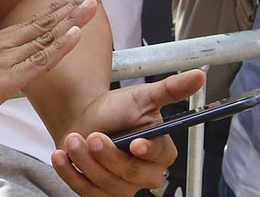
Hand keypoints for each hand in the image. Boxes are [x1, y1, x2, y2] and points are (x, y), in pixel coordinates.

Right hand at [0, 0, 99, 131]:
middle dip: (71, 7)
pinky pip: (40, 60)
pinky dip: (60, 46)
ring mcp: (5, 59)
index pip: (30, 24)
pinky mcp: (6, 78)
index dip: (54, 11)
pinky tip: (76, 34)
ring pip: (46, 35)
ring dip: (73, 19)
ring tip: (93, 3)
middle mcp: (2, 45)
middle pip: (43, 22)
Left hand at [50, 70, 204, 195]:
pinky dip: (70, 173)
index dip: (148, 151)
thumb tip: (199, 75)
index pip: (160, 156)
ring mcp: (122, 187)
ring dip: (85, 161)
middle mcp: (145, 174)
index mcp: (161, 150)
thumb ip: (170, 90)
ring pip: (106, 183)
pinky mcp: (99, 194)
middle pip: (130, 173)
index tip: (135, 143)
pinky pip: (85, 191)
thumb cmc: (118, 109)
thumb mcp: (142, 96)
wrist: (88, 120)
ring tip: (73, 139)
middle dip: (108, 155)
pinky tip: (60, 156)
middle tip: (94, 135)